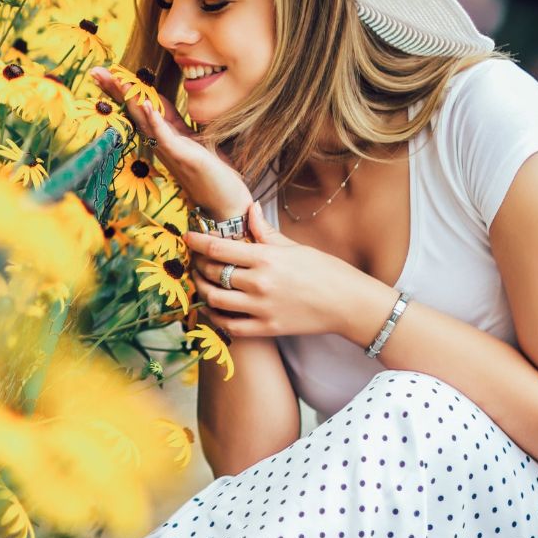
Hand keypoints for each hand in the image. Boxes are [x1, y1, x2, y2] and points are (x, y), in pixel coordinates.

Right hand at [88, 66, 249, 214]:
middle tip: (96, 72)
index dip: (125, 88)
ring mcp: (171, 150)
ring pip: (145, 120)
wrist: (227, 204)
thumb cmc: (215, 175)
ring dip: (131, 99)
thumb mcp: (197, 141)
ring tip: (117, 79)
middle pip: (135, 110)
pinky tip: (148, 106)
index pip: (142, 106)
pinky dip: (156, 121)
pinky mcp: (184, 157)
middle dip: (116, 90)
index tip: (106, 71)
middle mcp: (162, 143)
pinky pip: (166, 137)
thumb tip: (165, 109)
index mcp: (166, 135)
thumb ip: (181, 125)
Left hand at [183, 199, 394, 341]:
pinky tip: (211, 307)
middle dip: (198, 264)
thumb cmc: (325, 271)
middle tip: (195, 259)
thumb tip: (250, 209)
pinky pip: (229, 326)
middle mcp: (259, 283)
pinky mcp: (266, 329)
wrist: (349, 304)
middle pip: (213, 272)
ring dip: (201, 289)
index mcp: (266, 258)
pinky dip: (215, 316)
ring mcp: (261, 308)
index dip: (198, 241)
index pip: (219, 247)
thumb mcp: (295, 246)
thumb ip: (266, 231)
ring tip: (200, 281)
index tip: (188, 236)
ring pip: (215, 299)